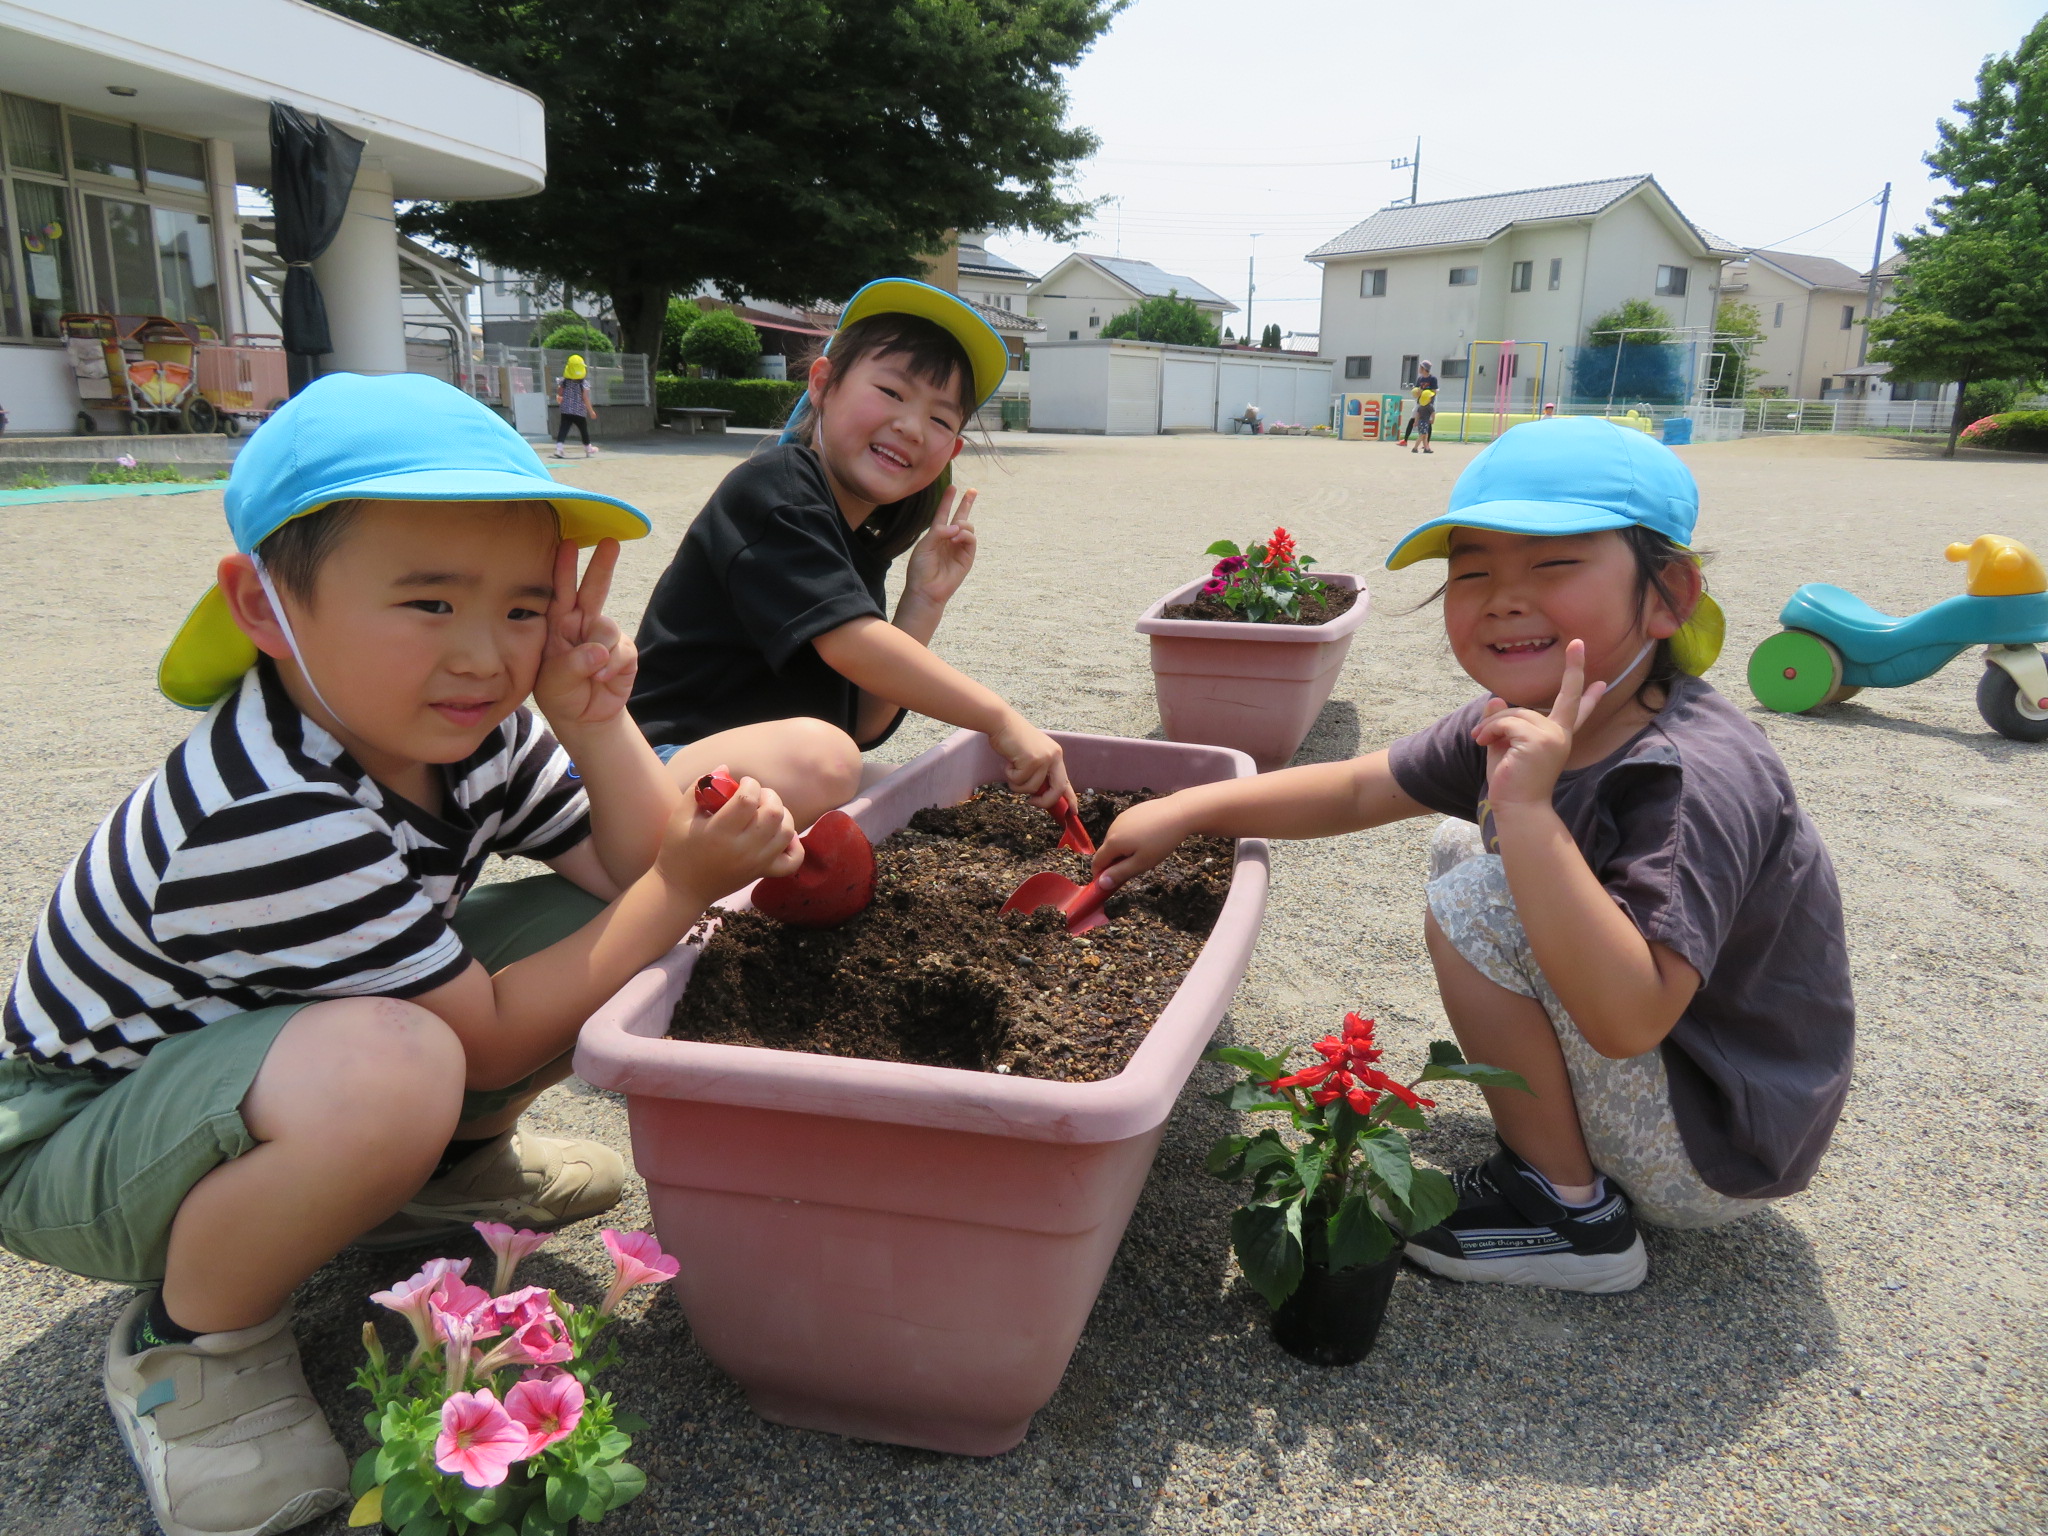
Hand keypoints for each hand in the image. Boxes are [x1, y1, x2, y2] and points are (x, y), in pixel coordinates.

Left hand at [534, 540, 634, 731]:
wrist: (586, 717)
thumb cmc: (561, 694)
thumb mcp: (553, 683)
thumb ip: (571, 665)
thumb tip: (598, 652)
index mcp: (557, 624)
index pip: (559, 592)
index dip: (563, 568)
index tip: (567, 544)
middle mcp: (582, 624)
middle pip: (594, 589)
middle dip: (602, 566)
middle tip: (610, 542)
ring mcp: (604, 636)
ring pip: (607, 629)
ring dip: (600, 654)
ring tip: (590, 675)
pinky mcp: (624, 651)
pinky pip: (621, 652)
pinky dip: (612, 668)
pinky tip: (602, 679)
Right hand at [657, 768, 802, 903]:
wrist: (681, 890)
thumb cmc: (677, 849)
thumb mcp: (680, 816)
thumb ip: (700, 787)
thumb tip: (725, 768)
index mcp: (719, 833)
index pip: (748, 800)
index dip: (750, 784)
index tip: (742, 782)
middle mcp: (743, 849)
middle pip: (774, 813)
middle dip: (768, 795)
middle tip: (755, 794)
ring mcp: (757, 863)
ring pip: (787, 831)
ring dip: (781, 813)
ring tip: (765, 810)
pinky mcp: (763, 872)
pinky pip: (793, 860)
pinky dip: (793, 844)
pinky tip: (779, 834)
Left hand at [902, 487, 977, 608]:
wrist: (926, 589)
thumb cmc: (920, 569)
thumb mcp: (925, 545)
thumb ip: (939, 532)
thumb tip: (957, 526)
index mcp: (936, 534)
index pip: (943, 513)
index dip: (947, 500)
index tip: (952, 487)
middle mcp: (949, 538)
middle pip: (960, 516)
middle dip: (967, 503)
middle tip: (973, 490)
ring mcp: (959, 547)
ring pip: (968, 526)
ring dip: (962, 524)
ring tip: (955, 532)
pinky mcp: (967, 557)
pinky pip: (971, 539)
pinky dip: (965, 535)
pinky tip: (957, 537)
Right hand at [987, 711, 1072, 809]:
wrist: (1002, 722)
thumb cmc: (1013, 740)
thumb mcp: (1032, 756)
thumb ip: (1039, 773)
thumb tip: (1039, 795)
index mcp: (1056, 755)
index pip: (1066, 781)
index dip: (1070, 798)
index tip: (1074, 811)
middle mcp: (1054, 756)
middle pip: (1057, 789)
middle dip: (1044, 801)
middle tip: (1032, 802)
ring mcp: (1044, 758)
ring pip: (1032, 787)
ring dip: (1018, 784)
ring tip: (1011, 769)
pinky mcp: (1031, 760)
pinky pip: (1019, 781)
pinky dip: (1010, 775)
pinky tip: (1008, 762)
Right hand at [1091, 796, 1188, 888]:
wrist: (1178, 813)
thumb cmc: (1160, 842)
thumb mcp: (1141, 863)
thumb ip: (1119, 873)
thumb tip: (1100, 883)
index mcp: (1112, 842)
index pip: (1097, 862)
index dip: (1100, 874)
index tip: (1112, 883)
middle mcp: (1112, 828)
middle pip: (1107, 850)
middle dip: (1115, 861)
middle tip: (1136, 866)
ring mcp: (1121, 818)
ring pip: (1116, 839)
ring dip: (1123, 849)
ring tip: (1145, 850)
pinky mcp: (1131, 811)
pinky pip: (1124, 829)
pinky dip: (1130, 836)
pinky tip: (1148, 836)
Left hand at [1471, 638, 1607, 807]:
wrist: (1516, 808)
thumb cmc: (1510, 783)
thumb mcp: (1503, 746)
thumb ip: (1501, 723)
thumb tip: (1496, 698)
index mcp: (1556, 737)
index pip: (1575, 711)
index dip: (1587, 695)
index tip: (1600, 682)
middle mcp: (1560, 735)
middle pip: (1566, 696)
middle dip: (1575, 668)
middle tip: (1579, 643)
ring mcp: (1553, 736)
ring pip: (1515, 712)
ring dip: (1492, 724)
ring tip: (1481, 740)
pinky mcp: (1539, 740)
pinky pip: (1506, 720)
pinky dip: (1489, 729)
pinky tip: (1482, 742)